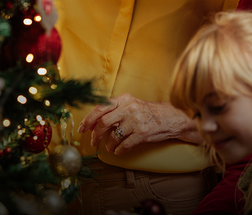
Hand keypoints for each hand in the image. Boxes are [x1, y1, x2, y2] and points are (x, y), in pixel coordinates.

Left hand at [78, 93, 200, 154]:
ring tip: (109, 147)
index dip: (88, 119)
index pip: (100, 108)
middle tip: (93, 141)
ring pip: (113, 136)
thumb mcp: (130, 105)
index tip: (82, 128)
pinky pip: (124, 145)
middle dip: (95, 134)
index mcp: (123, 99)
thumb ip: (113, 111)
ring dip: (108, 145)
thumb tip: (93, 122)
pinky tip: (118, 151)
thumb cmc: (146, 112)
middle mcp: (129, 108)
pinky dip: (118, 150)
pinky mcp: (142, 133)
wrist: (169, 118)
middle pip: (103, 123)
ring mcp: (136, 121)